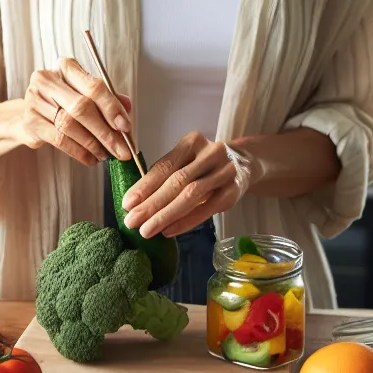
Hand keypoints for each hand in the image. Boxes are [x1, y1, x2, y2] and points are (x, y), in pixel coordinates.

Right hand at [13, 57, 132, 166]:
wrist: (32, 112)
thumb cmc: (63, 101)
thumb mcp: (86, 93)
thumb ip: (107, 98)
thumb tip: (126, 108)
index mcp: (66, 67)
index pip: (93, 86)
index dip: (111, 108)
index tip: (125, 126)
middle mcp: (48, 79)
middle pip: (82, 107)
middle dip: (105, 132)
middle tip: (120, 149)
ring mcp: (34, 99)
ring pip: (70, 125)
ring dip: (92, 144)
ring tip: (106, 154)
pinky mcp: (30, 121)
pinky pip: (59, 139)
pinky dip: (78, 151)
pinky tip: (89, 157)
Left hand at [119, 131, 260, 237]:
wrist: (245, 163)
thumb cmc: (206, 164)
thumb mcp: (187, 160)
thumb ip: (166, 175)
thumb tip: (136, 201)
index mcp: (192, 142)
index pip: (165, 166)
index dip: (144, 186)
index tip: (127, 203)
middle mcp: (210, 153)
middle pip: (176, 181)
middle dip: (151, 204)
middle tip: (131, 221)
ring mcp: (224, 171)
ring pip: (190, 195)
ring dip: (166, 215)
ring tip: (146, 230)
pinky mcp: (234, 191)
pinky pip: (207, 209)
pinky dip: (186, 221)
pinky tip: (169, 230)